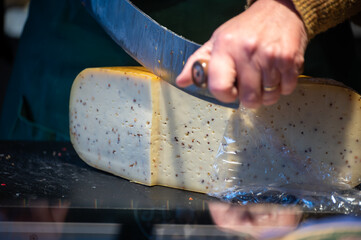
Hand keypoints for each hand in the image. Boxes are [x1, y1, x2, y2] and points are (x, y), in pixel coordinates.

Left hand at [176, 0, 307, 107]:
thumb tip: (182, 82)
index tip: (230, 92)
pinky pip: (287, 90)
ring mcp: (271, 56)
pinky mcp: (291, 59)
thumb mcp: (216, 42)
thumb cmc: (244, 29)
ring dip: (267, 93)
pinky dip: (282, 87)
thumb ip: (198, 63)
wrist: (278, 9)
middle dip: (249, 98)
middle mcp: (248, 51)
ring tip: (264, 78)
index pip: (220, 88)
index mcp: (225, 48)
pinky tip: (277, 74)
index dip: (225, 96)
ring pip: (269, 97)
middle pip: (249, 99)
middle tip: (250, 86)